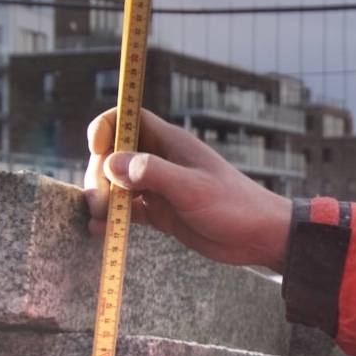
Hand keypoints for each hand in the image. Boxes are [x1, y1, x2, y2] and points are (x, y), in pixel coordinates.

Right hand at [84, 109, 292, 270]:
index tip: (96, 147)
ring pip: (118, 184)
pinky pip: (128, 210)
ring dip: (103, 198)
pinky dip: (112, 218)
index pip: (129, 118)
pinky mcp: (162, 213)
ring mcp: (160, 188)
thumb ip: (152, 173)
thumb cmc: (233, 205)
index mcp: (171, 144)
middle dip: (100, 173)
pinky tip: (98, 230)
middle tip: (101, 201)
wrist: (259, 236)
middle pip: (115, 154)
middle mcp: (162, 161)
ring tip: (99, 218)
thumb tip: (111, 163)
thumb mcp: (191, 188)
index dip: (108, 126)